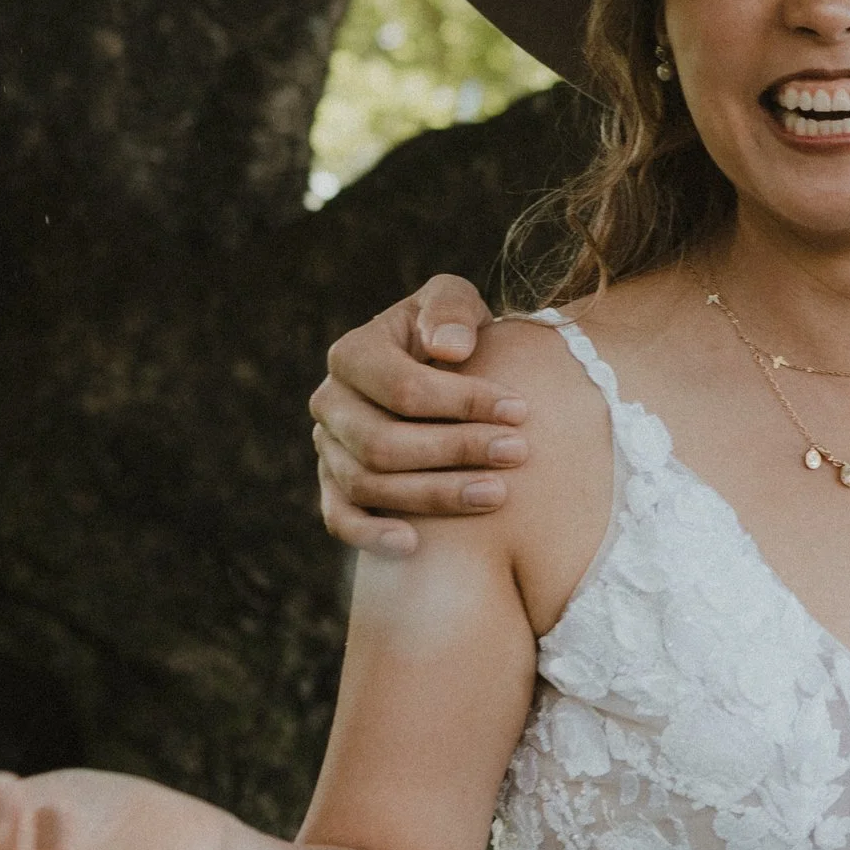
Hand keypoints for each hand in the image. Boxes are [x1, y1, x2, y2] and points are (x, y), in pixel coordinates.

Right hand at [310, 274, 516, 555]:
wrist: (444, 377)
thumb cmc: (453, 336)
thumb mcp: (456, 304)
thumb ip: (451, 311)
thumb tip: (448, 348)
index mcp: (352, 354)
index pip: (403, 388)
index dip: (462, 402)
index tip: (521, 410)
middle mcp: (330, 402)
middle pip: (382, 442)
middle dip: (456, 450)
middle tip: (518, 452)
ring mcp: (328, 448)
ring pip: (368, 484)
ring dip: (434, 495)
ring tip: (498, 494)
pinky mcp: (335, 486)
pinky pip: (340, 519)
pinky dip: (371, 535)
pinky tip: (415, 545)